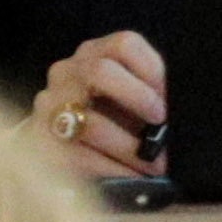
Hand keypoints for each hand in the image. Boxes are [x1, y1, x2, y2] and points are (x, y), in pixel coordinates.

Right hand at [33, 31, 167, 181]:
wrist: (55, 140)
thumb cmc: (105, 113)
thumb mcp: (126, 91)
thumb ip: (149, 89)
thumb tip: (180, 108)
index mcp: (94, 53)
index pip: (124, 44)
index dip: (153, 70)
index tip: (170, 97)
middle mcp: (67, 73)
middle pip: (100, 72)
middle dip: (138, 99)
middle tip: (161, 124)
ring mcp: (49, 106)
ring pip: (93, 124)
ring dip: (131, 148)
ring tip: (156, 164)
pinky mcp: (41, 142)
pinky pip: (82, 158)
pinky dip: (114, 170)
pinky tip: (133, 177)